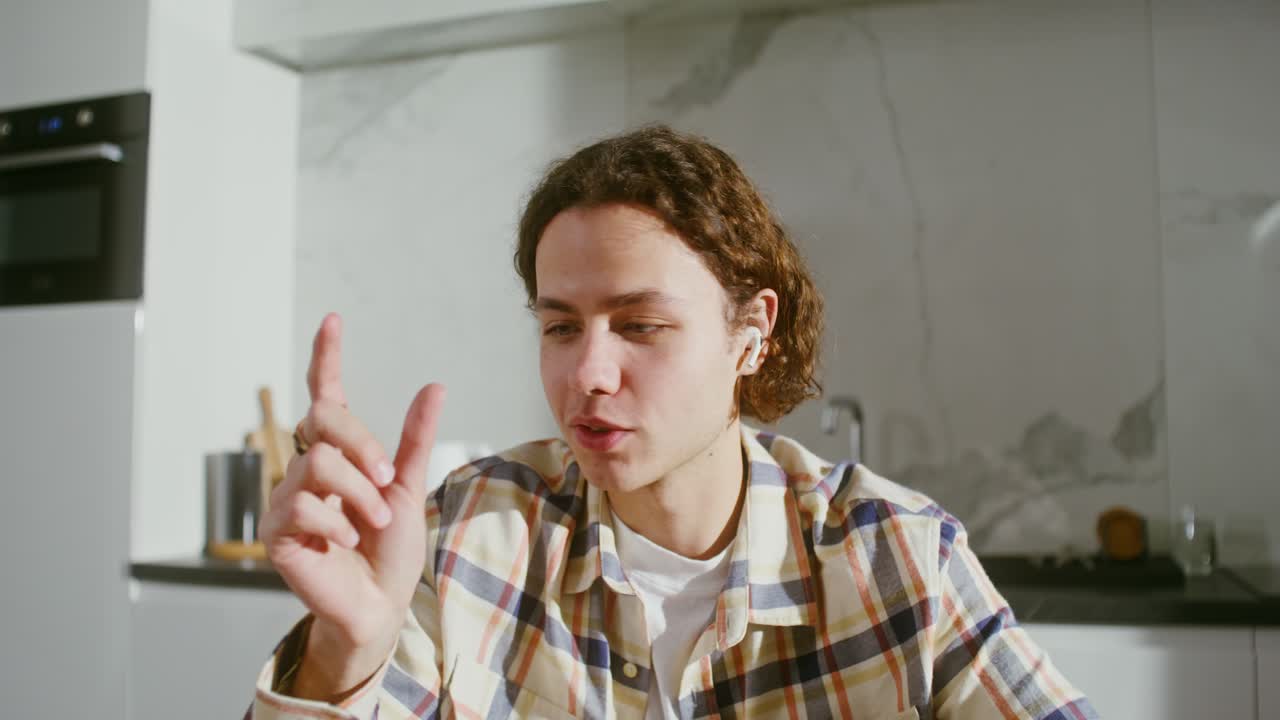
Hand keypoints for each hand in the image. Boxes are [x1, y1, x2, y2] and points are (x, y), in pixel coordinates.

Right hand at [259, 313, 445, 698]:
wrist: (381, 602)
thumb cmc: (391, 548)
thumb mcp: (411, 487)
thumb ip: (415, 440)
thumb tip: (434, 386)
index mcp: (339, 453)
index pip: (326, 395)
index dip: (327, 357)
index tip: (332, 320)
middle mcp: (307, 467)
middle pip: (322, 422)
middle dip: (362, 446)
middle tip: (388, 480)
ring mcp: (288, 498)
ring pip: (318, 464)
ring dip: (357, 493)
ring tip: (373, 520)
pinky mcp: (277, 531)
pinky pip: (302, 505)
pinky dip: (335, 521)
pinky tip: (347, 539)